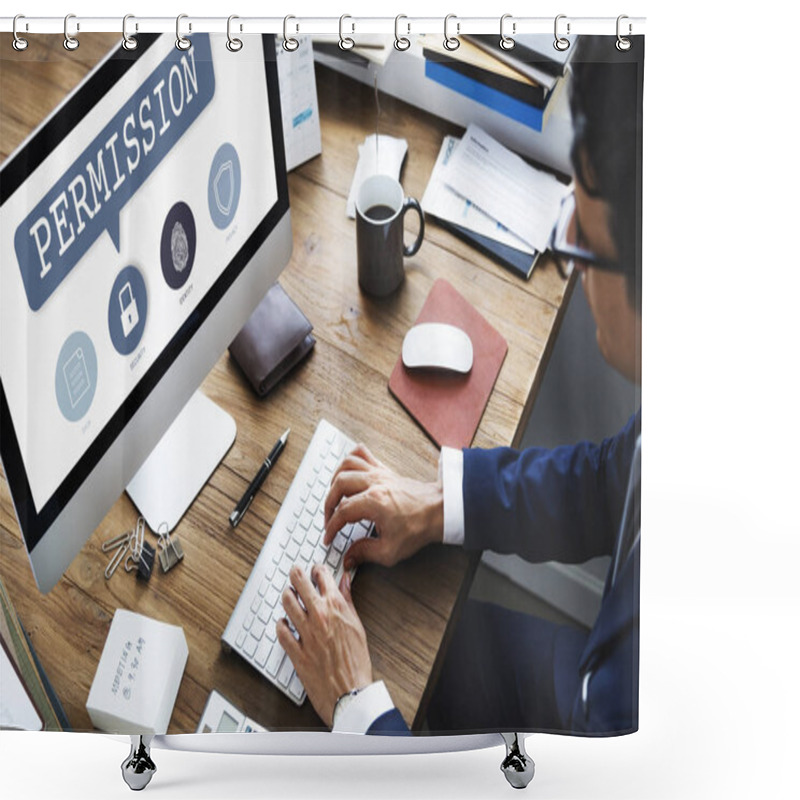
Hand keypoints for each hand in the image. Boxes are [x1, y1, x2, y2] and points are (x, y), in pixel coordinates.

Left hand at [277, 564, 372, 727]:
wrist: (350, 692)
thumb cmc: (357, 662)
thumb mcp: (357, 625)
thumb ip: (348, 600)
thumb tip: (345, 581)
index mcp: (336, 607)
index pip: (322, 576)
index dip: (317, 569)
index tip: (316, 570)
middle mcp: (319, 616)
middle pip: (299, 583)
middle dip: (296, 574)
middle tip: (295, 572)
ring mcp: (305, 633)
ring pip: (287, 603)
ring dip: (287, 596)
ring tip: (289, 595)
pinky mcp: (296, 651)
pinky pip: (281, 631)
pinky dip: (281, 624)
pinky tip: (283, 623)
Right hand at [323, 444, 443, 569]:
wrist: (440, 510)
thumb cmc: (420, 526)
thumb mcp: (391, 550)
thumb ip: (365, 553)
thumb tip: (349, 557)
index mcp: (375, 502)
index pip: (342, 511)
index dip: (331, 527)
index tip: (329, 537)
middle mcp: (375, 483)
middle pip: (339, 484)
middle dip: (328, 504)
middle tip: (329, 519)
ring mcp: (380, 474)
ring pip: (347, 465)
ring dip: (335, 479)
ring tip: (334, 496)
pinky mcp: (385, 471)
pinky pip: (363, 454)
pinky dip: (351, 459)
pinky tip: (348, 471)